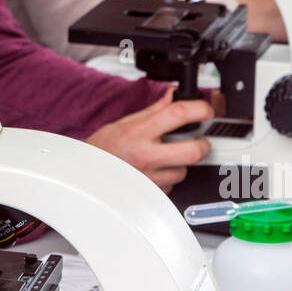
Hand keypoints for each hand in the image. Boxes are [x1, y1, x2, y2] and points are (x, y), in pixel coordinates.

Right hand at [85, 86, 212, 192]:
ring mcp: (150, 178)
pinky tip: (157, 170)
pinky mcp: (152, 194)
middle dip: (203, 144)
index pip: (178, 115)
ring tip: (167, 157)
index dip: (200, 109)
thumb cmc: (103, 149)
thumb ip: (154, 110)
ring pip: (184, 171)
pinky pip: (172, 186)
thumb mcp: (125, 123)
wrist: (86, 174)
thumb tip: (173, 96)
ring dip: (182, 164)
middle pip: (193, 150)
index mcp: (140, 132)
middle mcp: (146, 155)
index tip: (205, 111)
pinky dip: (169, 178)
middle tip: (200, 140)